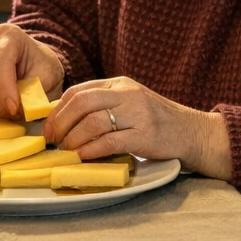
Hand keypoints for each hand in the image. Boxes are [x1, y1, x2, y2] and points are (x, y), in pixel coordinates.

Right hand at [0, 23, 64, 119]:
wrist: (32, 63)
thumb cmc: (40, 66)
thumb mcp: (47, 76)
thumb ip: (35, 90)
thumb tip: (25, 107)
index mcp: (8, 34)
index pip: (0, 63)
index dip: (5, 89)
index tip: (14, 108)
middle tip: (13, 113)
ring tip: (7, 110)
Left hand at [45, 77, 232, 179]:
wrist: (192, 132)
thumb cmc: (156, 121)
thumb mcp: (129, 103)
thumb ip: (103, 105)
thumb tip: (64, 120)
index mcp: (120, 84)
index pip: (79, 91)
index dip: (58, 110)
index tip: (48, 127)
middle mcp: (128, 94)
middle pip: (82, 103)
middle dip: (61, 123)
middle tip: (53, 140)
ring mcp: (138, 113)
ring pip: (93, 122)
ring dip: (74, 139)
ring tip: (68, 151)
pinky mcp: (146, 135)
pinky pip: (111, 141)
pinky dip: (92, 149)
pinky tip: (84, 156)